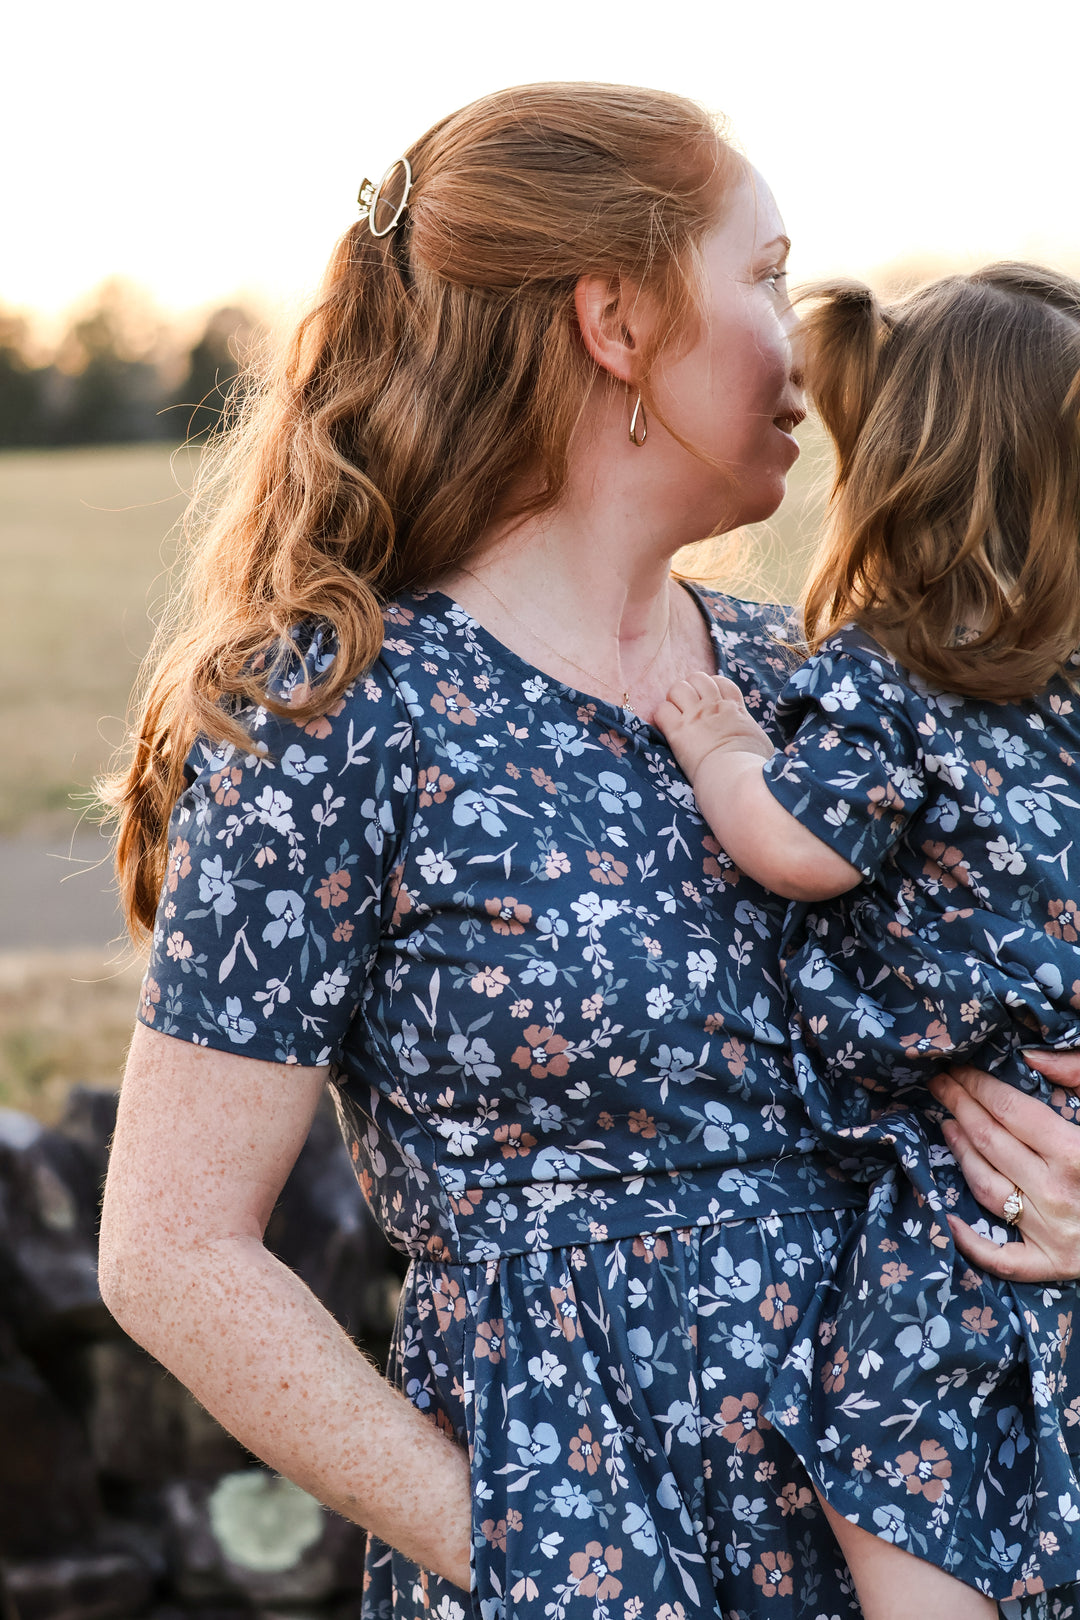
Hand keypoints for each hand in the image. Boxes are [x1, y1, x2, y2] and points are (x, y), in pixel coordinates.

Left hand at [656, 671, 774, 780]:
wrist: (736, 773)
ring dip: (674, 699)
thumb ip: (752, 734)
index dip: (713, 686)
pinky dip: (662, 716)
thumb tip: (755, 741)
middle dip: (691, 688)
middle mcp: (713, 706)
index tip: (710, 700)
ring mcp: (695, 716)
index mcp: (734, 708)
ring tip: (676, 714)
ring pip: (678, 688)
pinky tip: (667, 728)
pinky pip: (662, 711)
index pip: (721, 681)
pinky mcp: (677, 731)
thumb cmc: (752, 765)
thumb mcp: (760, 742)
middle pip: (697, 678)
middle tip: (689, 706)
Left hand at [929, 1053, 1079, 1281]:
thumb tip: (1032, 1057)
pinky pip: (1002, 1259)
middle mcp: (1056, 1194)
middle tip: (939, 1086)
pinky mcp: (1054, 1267)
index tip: (955, 1069)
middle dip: (958, 1107)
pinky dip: (970, 1242)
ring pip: (985, 1188)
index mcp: (1076, 1152)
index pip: (1007, 1110)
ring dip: (959, 1154)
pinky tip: (947, 1218)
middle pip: (989, 1142)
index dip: (975, 1085)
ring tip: (948, 1126)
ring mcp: (1052, 1235)